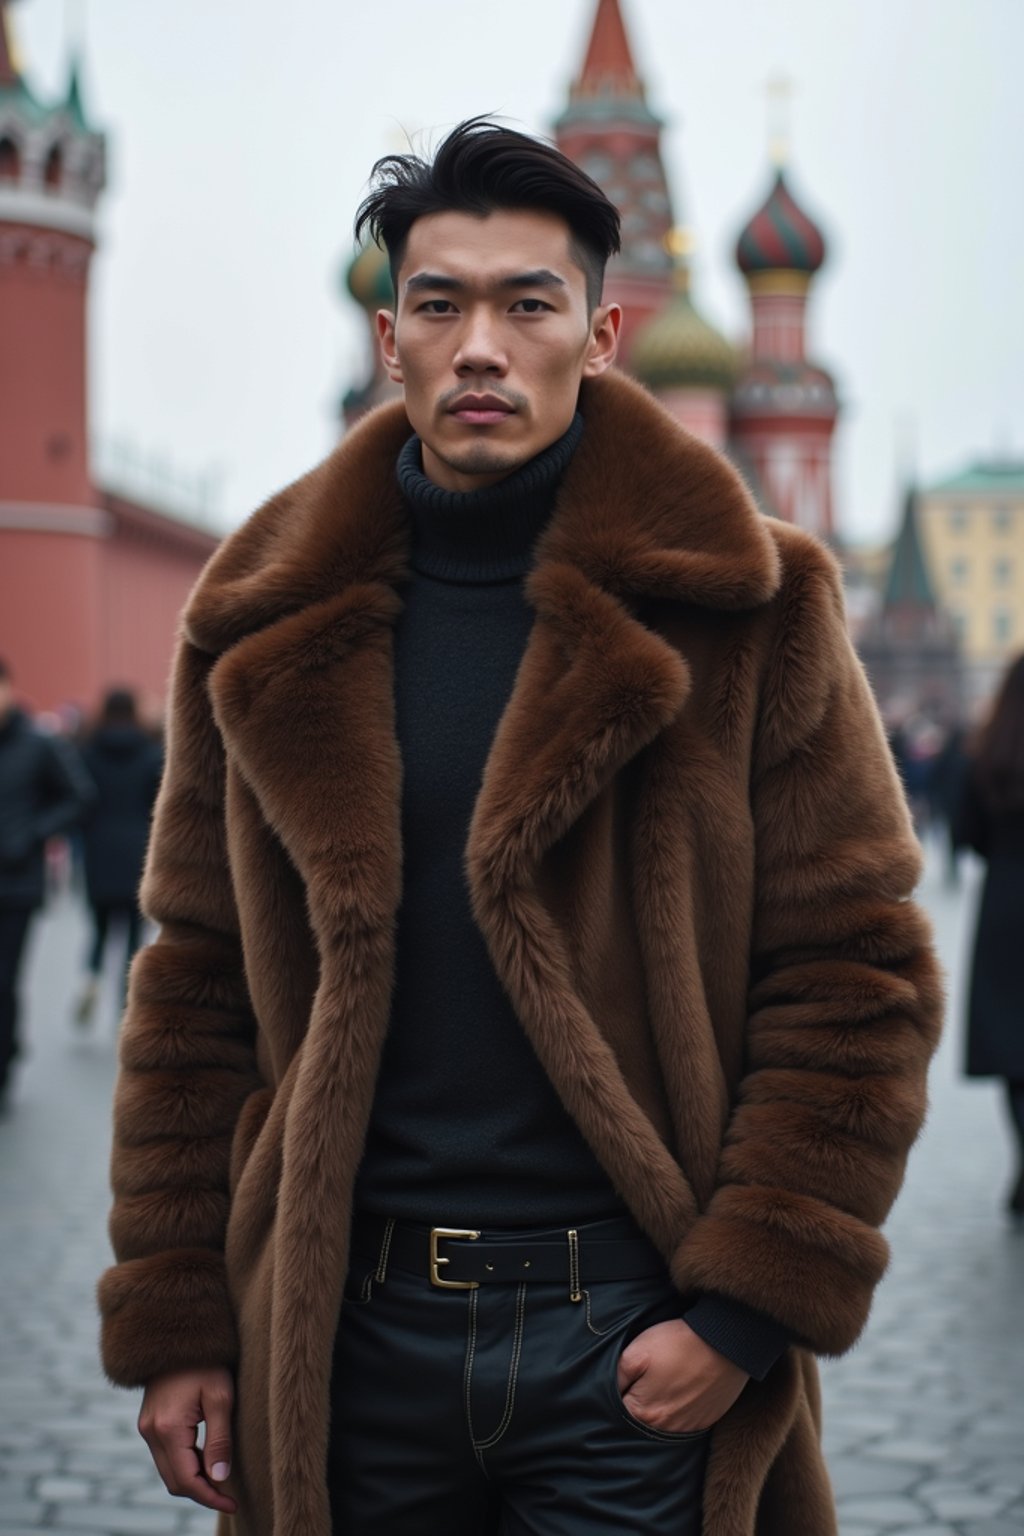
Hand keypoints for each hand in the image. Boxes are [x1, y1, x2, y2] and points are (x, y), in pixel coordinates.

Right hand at [137, 1367, 236, 1513]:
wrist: (178, 1332)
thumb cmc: (206, 1361)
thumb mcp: (220, 1396)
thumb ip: (220, 1439)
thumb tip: (220, 1479)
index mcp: (167, 1428)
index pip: (187, 1481)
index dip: (210, 1497)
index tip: (233, 1503)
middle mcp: (151, 1432)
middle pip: (174, 1482)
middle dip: (202, 1493)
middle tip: (230, 1495)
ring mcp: (147, 1428)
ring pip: (168, 1472)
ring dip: (193, 1480)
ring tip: (221, 1479)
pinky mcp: (149, 1423)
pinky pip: (165, 1457)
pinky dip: (184, 1465)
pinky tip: (205, 1460)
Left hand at [616, 1319, 747, 1433]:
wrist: (724, 1342)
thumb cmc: (678, 1343)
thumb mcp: (637, 1350)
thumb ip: (617, 1376)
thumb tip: (611, 1391)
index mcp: (644, 1413)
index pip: (617, 1412)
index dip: (618, 1394)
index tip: (625, 1380)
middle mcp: (665, 1428)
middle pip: (640, 1421)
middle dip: (638, 1402)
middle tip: (645, 1379)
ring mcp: (688, 1427)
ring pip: (663, 1423)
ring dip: (660, 1407)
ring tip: (665, 1382)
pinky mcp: (705, 1421)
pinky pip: (685, 1421)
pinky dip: (680, 1409)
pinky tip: (683, 1389)